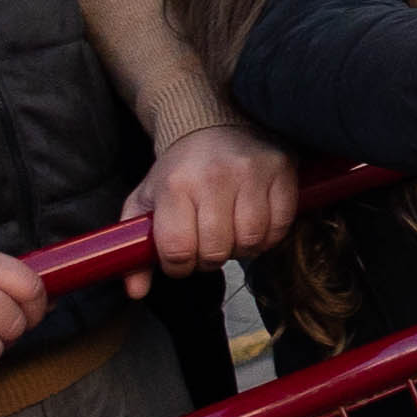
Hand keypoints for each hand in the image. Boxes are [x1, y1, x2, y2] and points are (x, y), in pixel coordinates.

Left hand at [124, 121, 296, 291]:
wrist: (214, 125)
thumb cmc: (180, 170)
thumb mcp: (147, 201)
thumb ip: (135, 247)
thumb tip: (136, 291)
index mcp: (175, 185)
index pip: (178, 250)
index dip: (179, 265)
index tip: (181, 257)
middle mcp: (214, 178)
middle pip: (216, 251)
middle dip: (209, 258)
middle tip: (207, 244)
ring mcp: (251, 174)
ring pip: (251, 242)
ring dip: (241, 248)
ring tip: (231, 232)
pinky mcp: (281, 173)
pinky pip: (280, 227)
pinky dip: (268, 236)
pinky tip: (254, 224)